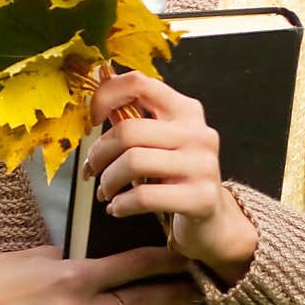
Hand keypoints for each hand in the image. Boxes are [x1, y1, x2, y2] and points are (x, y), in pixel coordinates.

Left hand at [86, 69, 257, 288]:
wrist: (213, 221)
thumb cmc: (175, 177)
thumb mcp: (157, 143)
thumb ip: (131, 119)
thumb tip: (95, 93)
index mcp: (185, 110)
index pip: (139, 83)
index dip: (105, 97)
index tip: (92, 120)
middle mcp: (197, 132)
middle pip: (129, 130)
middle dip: (99, 153)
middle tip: (91, 170)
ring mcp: (202, 165)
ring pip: (133, 162)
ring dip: (108, 181)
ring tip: (105, 192)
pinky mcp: (201, 198)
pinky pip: (144, 196)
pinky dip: (121, 204)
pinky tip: (118, 208)